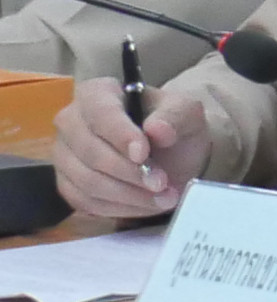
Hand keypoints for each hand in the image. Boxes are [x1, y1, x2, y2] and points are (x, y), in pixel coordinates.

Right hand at [51, 74, 211, 219]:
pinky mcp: (67, 184)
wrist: (171, 152)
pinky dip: (119, 208)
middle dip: (130, 173)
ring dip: (128, 195)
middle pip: (91, 152)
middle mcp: (71, 121)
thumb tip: (157, 129)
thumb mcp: (186, 112)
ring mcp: (64, 154)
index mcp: (98, 93)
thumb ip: (174, 115)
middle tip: (162, 183)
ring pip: (87, 181)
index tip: (144, 155)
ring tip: (163, 197)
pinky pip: (85, 202)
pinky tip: (145, 205)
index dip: (121, 136)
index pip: (100, 114)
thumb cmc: (172, 125)